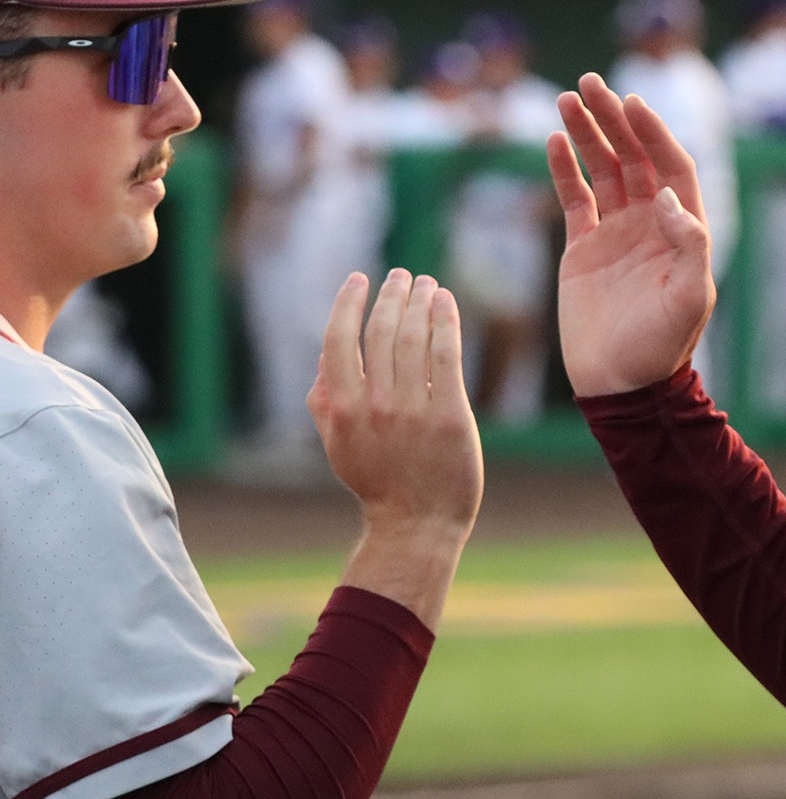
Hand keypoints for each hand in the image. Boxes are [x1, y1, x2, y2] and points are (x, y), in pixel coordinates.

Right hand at [309, 270, 482, 537]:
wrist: (418, 523)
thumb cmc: (378, 483)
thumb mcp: (337, 446)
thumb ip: (324, 403)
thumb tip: (322, 359)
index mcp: (342, 409)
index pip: (338, 340)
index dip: (347, 304)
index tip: (358, 279)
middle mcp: (375, 404)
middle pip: (380, 332)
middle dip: (389, 295)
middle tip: (400, 275)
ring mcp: (413, 409)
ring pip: (413, 338)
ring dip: (418, 302)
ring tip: (425, 283)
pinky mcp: (449, 414)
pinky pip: (446, 356)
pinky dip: (445, 322)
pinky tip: (445, 302)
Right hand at [547, 72, 714, 396]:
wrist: (621, 386)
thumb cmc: (661, 347)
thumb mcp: (690, 299)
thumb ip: (689, 245)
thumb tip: (668, 196)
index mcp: (682, 231)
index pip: (670, 167)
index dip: (653, 134)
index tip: (631, 103)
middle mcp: (651, 224)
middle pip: (634, 157)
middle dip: (614, 119)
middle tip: (589, 83)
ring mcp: (616, 233)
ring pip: (602, 170)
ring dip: (586, 134)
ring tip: (567, 99)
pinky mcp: (583, 249)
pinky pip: (574, 198)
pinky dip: (563, 169)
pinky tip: (552, 140)